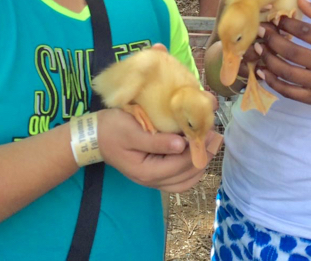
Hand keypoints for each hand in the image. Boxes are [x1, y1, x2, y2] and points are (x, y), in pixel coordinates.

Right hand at [97, 109, 219, 192]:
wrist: (95, 135)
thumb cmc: (112, 129)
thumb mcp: (132, 131)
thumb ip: (156, 141)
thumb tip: (181, 145)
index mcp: (146, 171)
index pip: (179, 166)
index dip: (196, 151)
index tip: (207, 133)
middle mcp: (151, 180)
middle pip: (186, 177)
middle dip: (202, 157)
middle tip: (214, 136)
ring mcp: (153, 179)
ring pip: (185, 181)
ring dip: (199, 163)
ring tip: (209, 143)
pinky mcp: (154, 172)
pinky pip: (179, 178)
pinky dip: (190, 167)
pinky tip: (195, 151)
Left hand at [256, 0, 310, 106]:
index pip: (306, 32)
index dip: (286, 23)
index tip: (275, 18)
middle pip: (292, 53)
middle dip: (271, 40)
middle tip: (260, 31)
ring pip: (286, 73)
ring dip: (267, 59)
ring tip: (258, 48)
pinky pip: (288, 92)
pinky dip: (272, 81)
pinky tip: (262, 70)